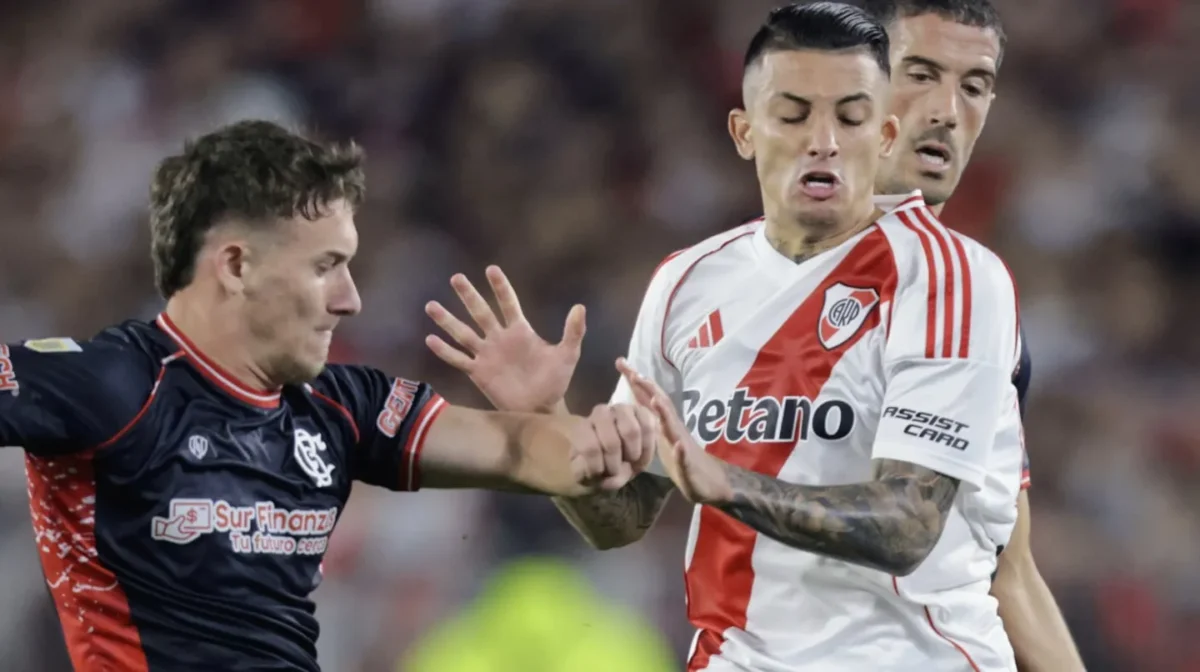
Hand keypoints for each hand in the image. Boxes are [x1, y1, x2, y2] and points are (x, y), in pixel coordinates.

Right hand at [425, 266, 585, 412]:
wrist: (541, 407)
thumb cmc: (555, 380)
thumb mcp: (567, 355)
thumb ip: (573, 332)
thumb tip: (580, 306)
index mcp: (520, 331)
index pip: (508, 304)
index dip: (500, 287)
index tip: (491, 269)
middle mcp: (499, 338)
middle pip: (481, 312)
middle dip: (469, 296)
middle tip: (456, 278)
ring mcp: (486, 354)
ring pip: (464, 333)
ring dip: (448, 320)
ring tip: (431, 305)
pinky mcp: (478, 372)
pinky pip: (459, 359)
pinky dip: (445, 351)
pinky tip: (430, 339)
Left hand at [570, 403, 658, 490]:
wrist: (617, 457)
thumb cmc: (598, 464)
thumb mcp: (586, 474)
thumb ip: (586, 474)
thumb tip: (602, 475)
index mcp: (582, 428)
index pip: (589, 448)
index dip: (596, 467)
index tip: (599, 474)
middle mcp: (601, 413)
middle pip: (612, 442)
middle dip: (615, 464)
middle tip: (615, 470)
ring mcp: (622, 410)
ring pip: (632, 431)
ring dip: (633, 455)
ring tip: (631, 462)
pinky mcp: (642, 412)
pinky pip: (649, 428)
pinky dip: (648, 448)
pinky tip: (642, 457)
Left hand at [615, 358, 732, 503]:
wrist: (711, 484)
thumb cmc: (684, 463)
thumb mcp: (663, 441)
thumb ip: (652, 424)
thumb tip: (633, 408)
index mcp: (664, 425)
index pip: (649, 398)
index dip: (636, 382)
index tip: (621, 363)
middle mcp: (674, 430)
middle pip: (661, 404)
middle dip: (647, 388)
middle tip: (634, 372)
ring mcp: (683, 446)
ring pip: (673, 428)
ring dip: (664, 413)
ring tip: (654, 401)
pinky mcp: (689, 466)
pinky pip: (684, 459)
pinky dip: (680, 452)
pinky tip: (678, 446)